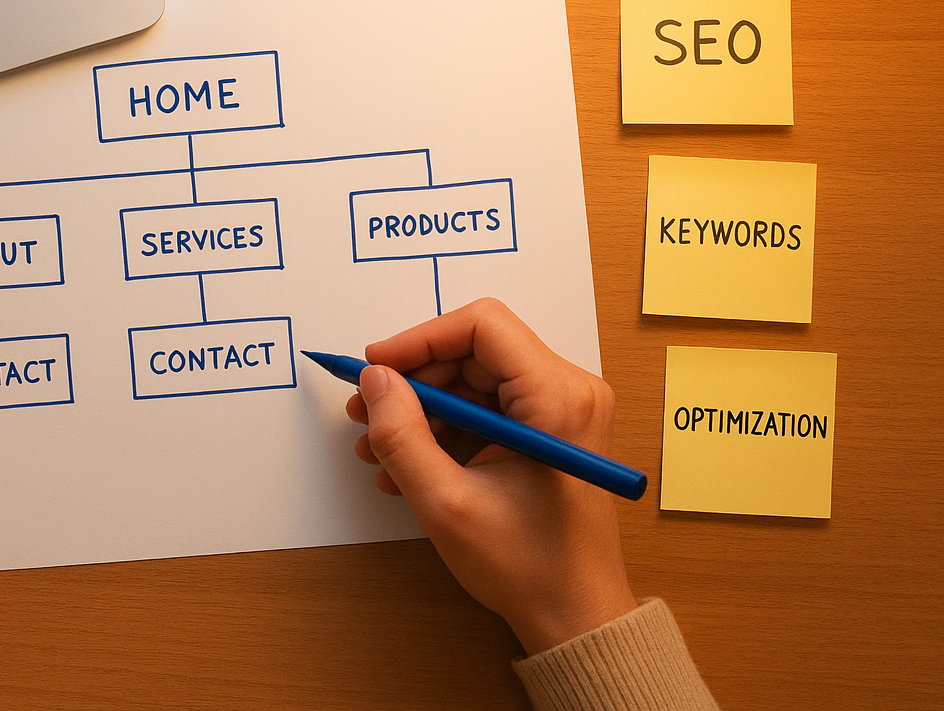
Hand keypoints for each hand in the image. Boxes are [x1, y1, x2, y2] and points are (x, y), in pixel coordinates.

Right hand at [348, 298, 635, 653]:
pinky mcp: (548, 432)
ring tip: (379, 448)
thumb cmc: (529, 567)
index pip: (481, 326)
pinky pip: (486, 409)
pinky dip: (444, 430)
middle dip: (414, 380)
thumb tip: (374, 381)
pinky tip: (408, 465)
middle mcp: (568, 392)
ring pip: (473, 381)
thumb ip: (401, 434)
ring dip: (422, 410)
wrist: (577, 617)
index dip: (419, 340)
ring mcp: (560, 411)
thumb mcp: (445, 502)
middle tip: (366, 412)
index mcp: (557, 398)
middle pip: (473, 352)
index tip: (375, 369)